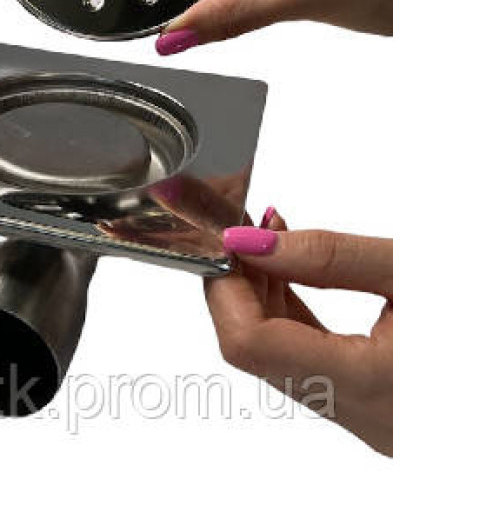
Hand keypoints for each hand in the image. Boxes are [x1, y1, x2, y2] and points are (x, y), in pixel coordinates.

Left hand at [208, 207, 392, 455]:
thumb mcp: (419, 272)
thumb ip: (329, 256)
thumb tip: (250, 243)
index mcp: (369, 387)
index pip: (249, 343)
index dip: (224, 286)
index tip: (223, 238)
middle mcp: (361, 414)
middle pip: (257, 348)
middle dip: (237, 282)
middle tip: (242, 227)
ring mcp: (366, 414)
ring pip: (279, 352)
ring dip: (262, 291)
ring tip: (268, 233)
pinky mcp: (372, 400)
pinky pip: (308, 355)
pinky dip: (291, 307)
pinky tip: (293, 264)